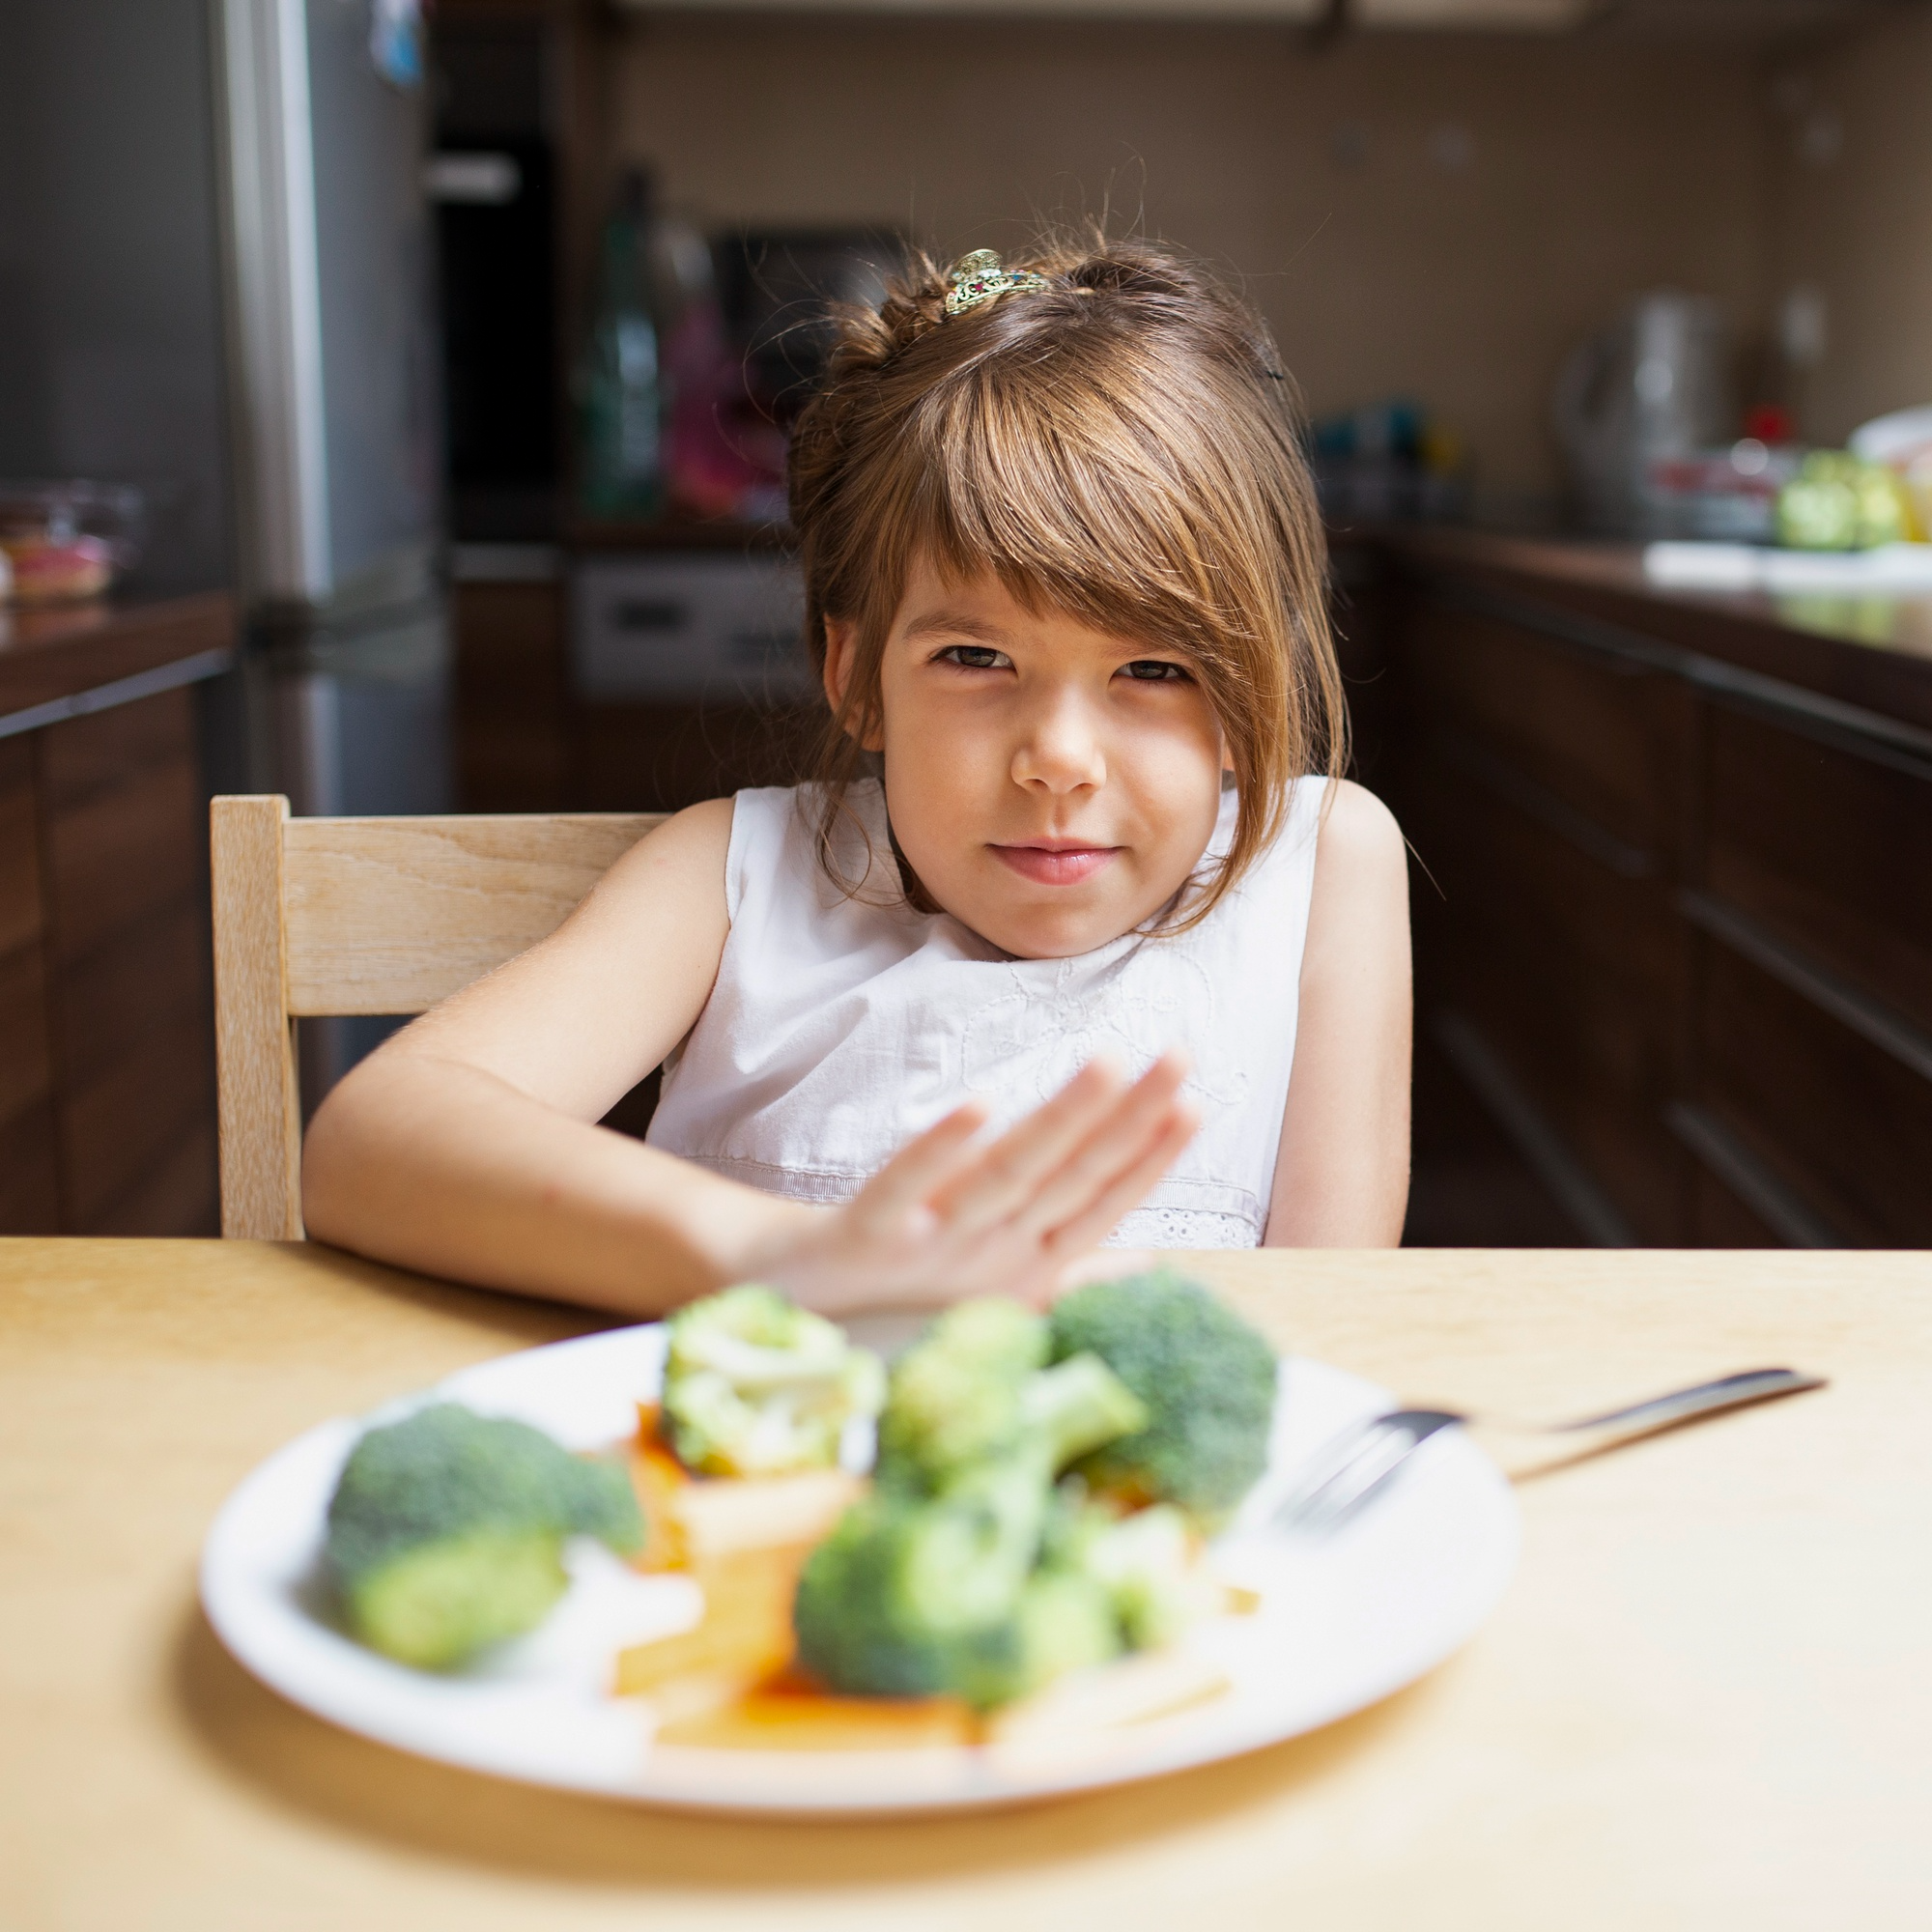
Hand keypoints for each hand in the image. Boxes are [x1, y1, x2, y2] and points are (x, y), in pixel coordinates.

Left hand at [744, 1053, 1197, 1314]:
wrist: (783, 1306)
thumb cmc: (898, 1290)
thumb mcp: (998, 1284)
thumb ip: (1074, 1270)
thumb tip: (1150, 1262)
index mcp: (1023, 1266)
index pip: (1102, 1204)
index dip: (1152, 1157)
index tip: (1197, 1103)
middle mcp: (989, 1259)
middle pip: (1070, 1179)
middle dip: (1131, 1118)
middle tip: (1180, 1056)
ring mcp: (932, 1249)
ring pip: (1010, 1176)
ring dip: (1062, 1121)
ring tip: (1109, 1064)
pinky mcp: (870, 1235)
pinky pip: (910, 1186)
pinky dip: (945, 1148)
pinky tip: (984, 1101)